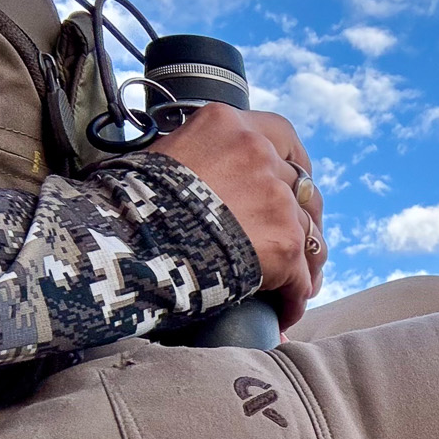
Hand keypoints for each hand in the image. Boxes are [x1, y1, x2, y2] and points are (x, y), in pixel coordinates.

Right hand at [151, 104, 326, 329]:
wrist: (127, 242)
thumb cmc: (132, 205)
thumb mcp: (165, 157)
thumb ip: (201, 158)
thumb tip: (208, 180)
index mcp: (229, 126)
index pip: (283, 136)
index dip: (295, 164)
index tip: (295, 184)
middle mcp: (258, 153)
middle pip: (302, 189)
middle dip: (303, 218)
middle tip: (299, 242)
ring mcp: (276, 198)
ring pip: (310, 233)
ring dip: (305, 261)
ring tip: (297, 284)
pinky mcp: (286, 242)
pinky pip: (302, 275)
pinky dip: (294, 297)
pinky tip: (283, 313)